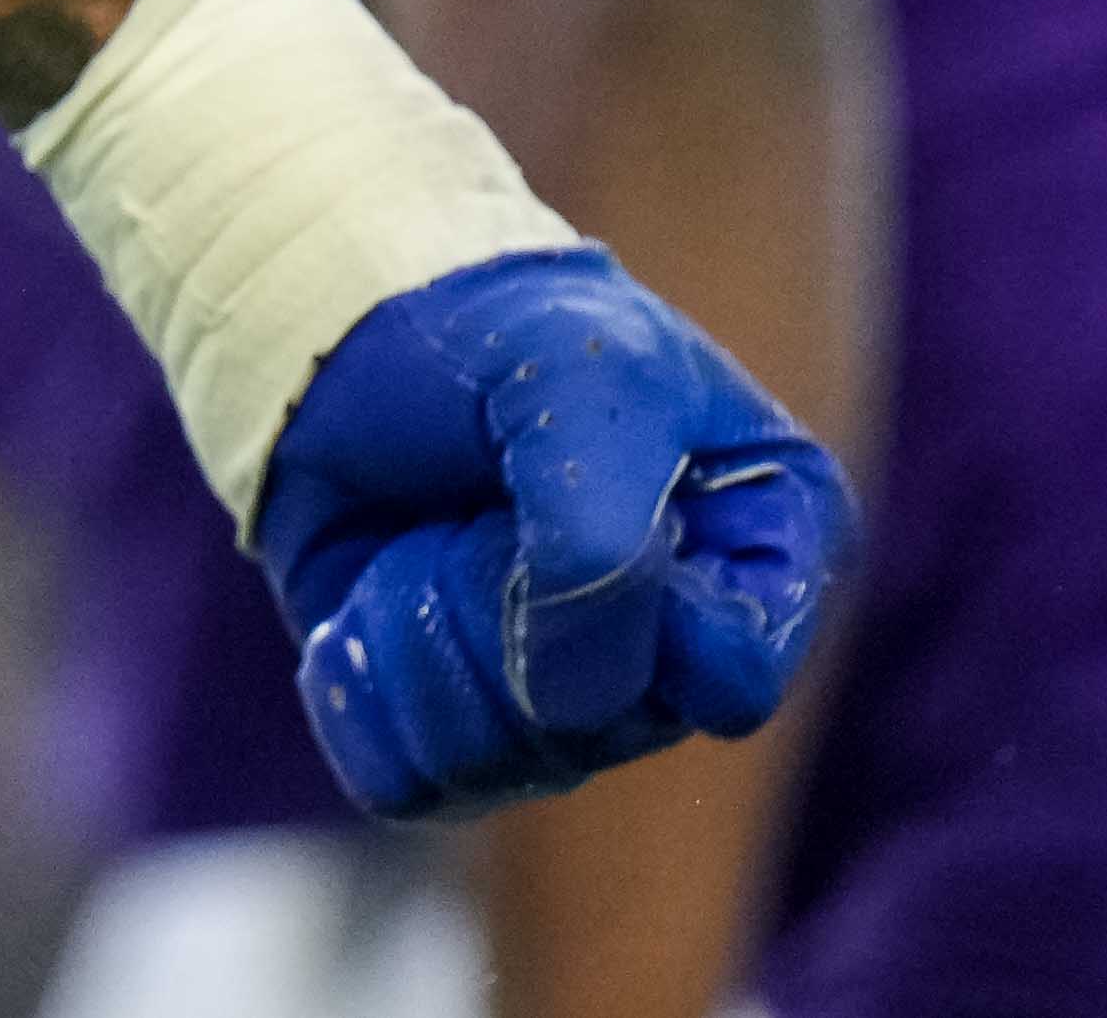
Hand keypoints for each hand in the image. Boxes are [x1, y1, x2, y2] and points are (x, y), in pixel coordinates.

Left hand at [246, 245, 849, 819]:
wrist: (341, 329)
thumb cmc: (493, 333)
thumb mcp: (576, 379)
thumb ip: (600, 537)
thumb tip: (573, 709)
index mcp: (765, 557)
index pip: (732, 679)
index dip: (641, 611)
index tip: (588, 495)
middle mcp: (678, 658)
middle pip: (591, 729)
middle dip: (497, 601)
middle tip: (479, 499)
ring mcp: (567, 705)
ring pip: (488, 761)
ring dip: (423, 628)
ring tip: (426, 533)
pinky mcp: (453, 730)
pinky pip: (402, 777)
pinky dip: (362, 678)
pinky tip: (369, 594)